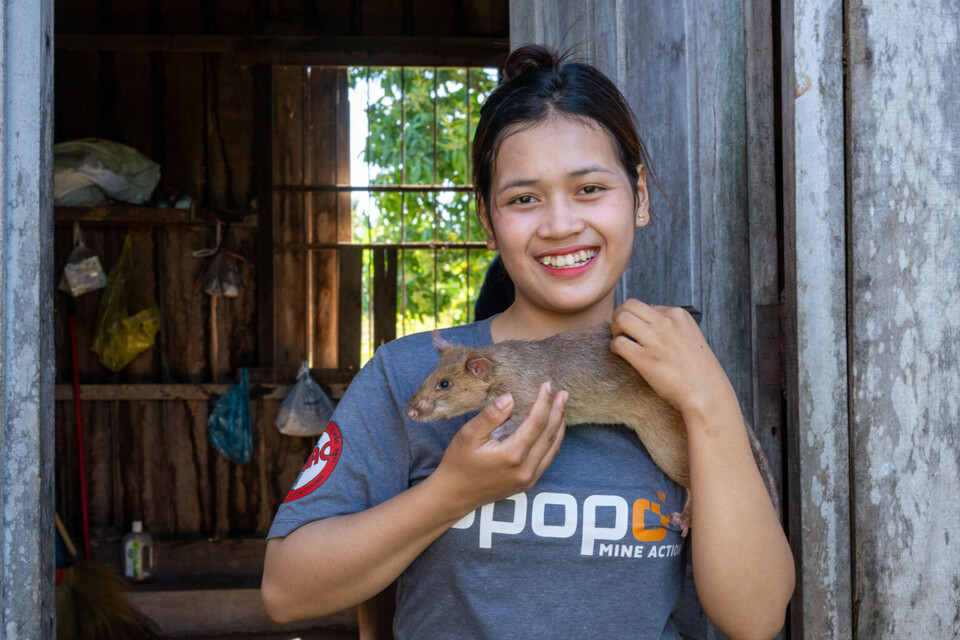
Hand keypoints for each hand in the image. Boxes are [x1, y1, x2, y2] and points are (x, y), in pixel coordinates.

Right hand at [431, 382, 566, 515]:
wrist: (454, 494)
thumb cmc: (459, 462)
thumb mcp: (468, 435)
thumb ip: (490, 416)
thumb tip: (510, 398)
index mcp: (511, 455)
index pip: (536, 423)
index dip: (543, 402)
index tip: (546, 385)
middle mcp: (525, 469)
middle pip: (549, 434)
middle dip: (558, 411)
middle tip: (563, 393)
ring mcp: (529, 479)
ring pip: (553, 448)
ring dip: (559, 425)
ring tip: (562, 407)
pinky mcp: (528, 483)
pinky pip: (548, 458)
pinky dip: (554, 441)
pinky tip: (553, 429)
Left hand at [610, 299, 735, 418]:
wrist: (707, 393)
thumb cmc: (698, 368)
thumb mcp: (690, 335)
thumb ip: (671, 325)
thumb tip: (647, 317)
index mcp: (679, 315)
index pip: (646, 306)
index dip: (638, 319)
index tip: (639, 333)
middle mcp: (667, 322)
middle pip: (629, 305)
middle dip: (619, 316)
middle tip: (620, 331)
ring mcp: (656, 340)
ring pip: (621, 319)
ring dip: (615, 329)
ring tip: (620, 341)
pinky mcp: (646, 359)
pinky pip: (619, 343)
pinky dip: (614, 347)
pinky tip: (621, 354)